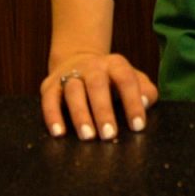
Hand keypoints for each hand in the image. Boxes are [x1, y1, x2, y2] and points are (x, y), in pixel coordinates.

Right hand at [41, 50, 157, 141]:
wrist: (77, 59)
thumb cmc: (112, 80)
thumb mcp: (133, 80)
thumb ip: (146, 91)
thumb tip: (145, 103)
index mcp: (115, 64)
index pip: (126, 80)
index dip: (133, 102)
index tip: (138, 126)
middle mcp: (92, 66)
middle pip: (97, 85)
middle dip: (103, 111)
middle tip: (109, 134)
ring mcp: (70, 74)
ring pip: (73, 91)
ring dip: (80, 114)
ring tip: (87, 136)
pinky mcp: (50, 85)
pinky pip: (49, 100)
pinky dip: (52, 116)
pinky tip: (59, 132)